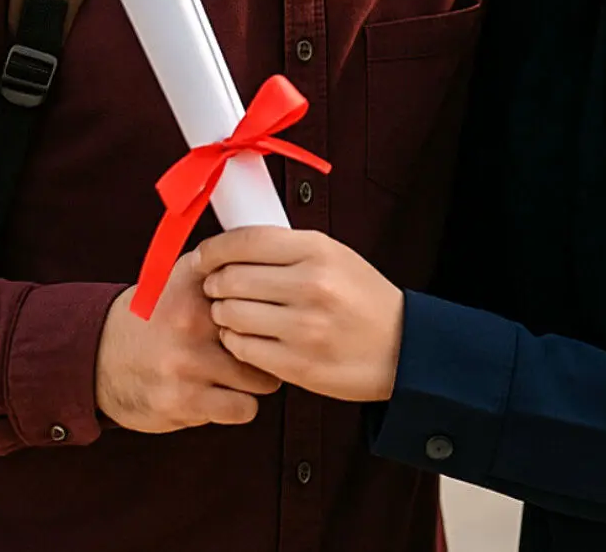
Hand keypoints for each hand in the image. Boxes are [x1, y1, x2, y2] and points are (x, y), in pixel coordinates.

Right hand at [94, 249, 282, 432]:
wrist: (99, 358)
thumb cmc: (153, 319)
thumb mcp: (181, 277)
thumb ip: (223, 262)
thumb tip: (269, 253)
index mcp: (194, 285)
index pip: (261, 291)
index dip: (273, 306)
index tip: (271, 311)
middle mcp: (190, 321)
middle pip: (269, 337)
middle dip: (268, 345)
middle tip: (252, 347)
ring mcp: (186, 364)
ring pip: (262, 378)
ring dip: (254, 380)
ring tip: (234, 373)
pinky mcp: (183, 402)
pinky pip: (242, 409)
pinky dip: (237, 405)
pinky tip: (220, 394)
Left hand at [197, 228, 403, 403]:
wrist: (402, 347)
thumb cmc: (363, 299)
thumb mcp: (335, 257)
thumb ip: (288, 250)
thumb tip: (234, 246)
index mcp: (317, 251)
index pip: (246, 241)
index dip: (214, 249)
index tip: (203, 255)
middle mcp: (310, 285)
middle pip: (231, 278)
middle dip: (215, 283)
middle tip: (217, 287)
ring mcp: (303, 327)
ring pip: (230, 314)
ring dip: (223, 313)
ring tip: (233, 313)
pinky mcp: (297, 363)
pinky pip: (242, 347)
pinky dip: (235, 341)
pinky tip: (247, 336)